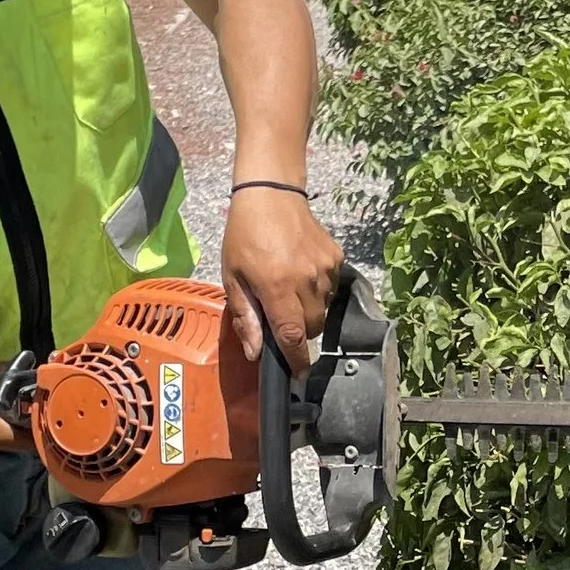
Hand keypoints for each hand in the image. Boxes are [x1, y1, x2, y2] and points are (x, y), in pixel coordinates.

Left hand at [221, 186, 346, 371]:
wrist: (271, 195)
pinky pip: (331, 288)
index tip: (297, 374)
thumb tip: (256, 353)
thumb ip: (246, 317)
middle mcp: (306, 280)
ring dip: (309, 309)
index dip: (296, 360)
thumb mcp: (233, 278)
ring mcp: (325, 268)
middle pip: (312, 327)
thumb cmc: (244, 236)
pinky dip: (318, 289)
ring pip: (323, 309)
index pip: (293, 336)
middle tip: (282, 316)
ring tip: (290, 288)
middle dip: (299, 331)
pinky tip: (302, 271)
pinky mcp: (337, 257)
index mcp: (277, 287)